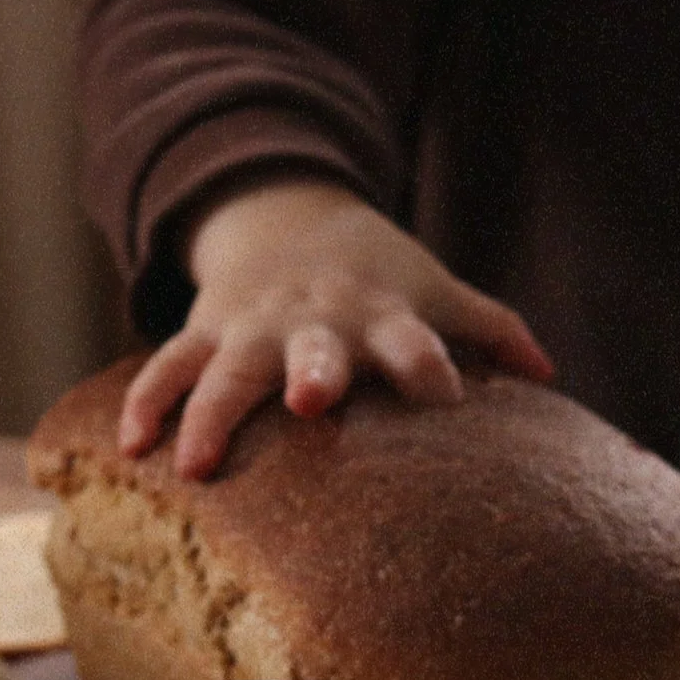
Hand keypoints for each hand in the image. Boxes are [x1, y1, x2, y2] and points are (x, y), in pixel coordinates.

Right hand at [119, 178, 554, 475]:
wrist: (287, 213)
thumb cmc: (378, 275)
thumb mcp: (435, 288)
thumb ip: (491, 328)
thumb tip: (549, 374)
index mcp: (380, 314)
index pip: (413, 338)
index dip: (430, 363)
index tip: (449, 397)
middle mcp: (315, 322)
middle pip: (313, 348)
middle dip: (311, 371)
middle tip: (309, 402)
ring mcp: (253, 327)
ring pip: (225, 369)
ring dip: (208, 413)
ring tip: (192, 466)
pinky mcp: (205, 332)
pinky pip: (168, 367)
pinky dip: (147, 404)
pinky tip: (129, 449)